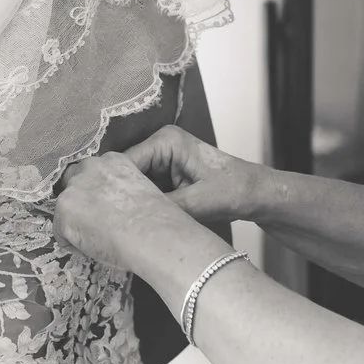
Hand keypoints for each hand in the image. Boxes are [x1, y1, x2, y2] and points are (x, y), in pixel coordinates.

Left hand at [55, 152, 187, 270]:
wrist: (153, 235)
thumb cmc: (157, 220)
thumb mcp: (142, 190)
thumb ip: (122, 189)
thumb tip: (115, 208)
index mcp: (112, 160)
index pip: (92, 172)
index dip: (96, 192)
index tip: (104, 207)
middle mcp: (89, 168)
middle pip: (71, 182)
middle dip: (79, 201)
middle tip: (94, 222)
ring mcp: (74, 189)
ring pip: (65, 208)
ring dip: (75, 222)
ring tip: (96, 239)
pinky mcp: (64, 212)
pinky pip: (61, 233)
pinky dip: (73, 243)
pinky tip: (93, 248)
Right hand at [118, 125, 259, 225]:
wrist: (255, 194)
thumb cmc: (234, 190)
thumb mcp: (196, 202)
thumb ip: (161, 207)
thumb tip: (130, 217)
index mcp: (166, 140)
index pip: (126, 163)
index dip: (116, 188)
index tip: (108, 212)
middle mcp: (160, 145)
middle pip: (128, 173)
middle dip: (125, 196)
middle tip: (116, 221)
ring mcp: (163, 159)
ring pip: (135, 183)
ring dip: (135, 201)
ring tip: (127, 222)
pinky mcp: (166, 174)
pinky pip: (147, 189)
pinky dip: (146, 204)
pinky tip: (141, 220)